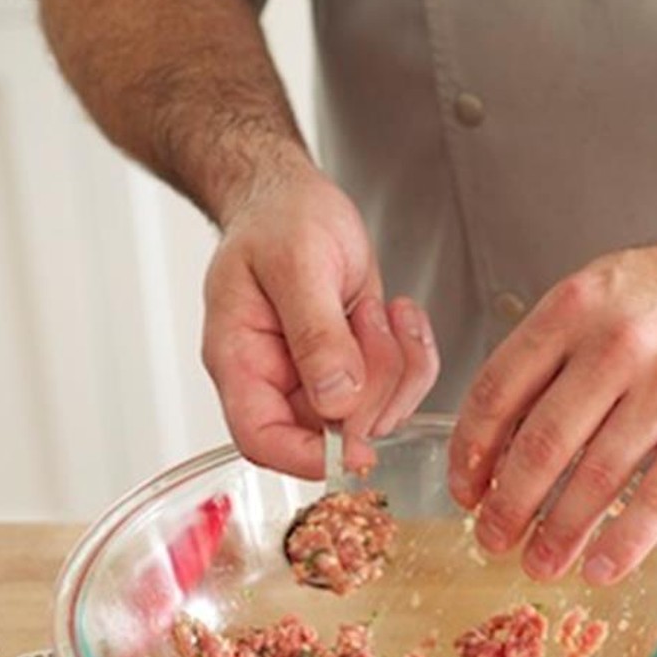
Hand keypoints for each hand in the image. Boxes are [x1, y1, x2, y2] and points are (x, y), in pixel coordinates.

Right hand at [201, 162, 438, 477]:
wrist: (296, 199)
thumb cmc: (279, 220)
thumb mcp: (296, 263)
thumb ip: (316, 334)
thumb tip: (337, 399)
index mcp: (241, 361)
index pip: (262, 440)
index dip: (307, 458)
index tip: (356, 447)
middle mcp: (280, 380)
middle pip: (334, 432)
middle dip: (372, 382)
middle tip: (367, 318)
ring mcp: (321, 380)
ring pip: (378, 413)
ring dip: (395, 362)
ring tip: (371, 306)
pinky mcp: (358, 370)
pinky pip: (402, 389)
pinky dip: (414, 354)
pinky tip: (394, 311)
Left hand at [448, 226, 656, 584]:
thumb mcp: (599, 295)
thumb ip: (552, 359)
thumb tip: (503, 446)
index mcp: (574, 307)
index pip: (499, 390)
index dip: (472, 452)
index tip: (464, 491)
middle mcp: (618, 342)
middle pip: (541, 442)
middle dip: (508, 505)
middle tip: (492, 539)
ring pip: (597, 477)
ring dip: (559, 533)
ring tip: (541, 563)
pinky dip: (624, 541)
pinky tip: (601, 566)